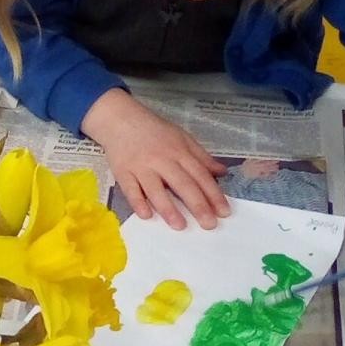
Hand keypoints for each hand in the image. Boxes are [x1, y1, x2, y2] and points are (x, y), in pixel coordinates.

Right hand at [82, 88, 228, 230]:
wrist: (120, 119)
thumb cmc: (154, 131)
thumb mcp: (182, 138)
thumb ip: (201, 157)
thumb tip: (222, 173)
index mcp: (179, 151)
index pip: (200, 175)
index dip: (213, 194)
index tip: (224, 212)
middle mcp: (162, 160)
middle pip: (182, 184)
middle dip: (197, 205)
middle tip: (209, 225)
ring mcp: (141, 167)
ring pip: (156, 189)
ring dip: (168, 208)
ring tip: (180, 226)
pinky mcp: (122, 172)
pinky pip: (130, 190)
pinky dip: (138, 202)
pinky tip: (146, 215)